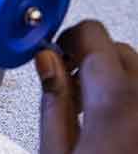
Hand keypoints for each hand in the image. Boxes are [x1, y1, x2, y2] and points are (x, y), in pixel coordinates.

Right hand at [35, 20, 137, 153]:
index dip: (66, 37)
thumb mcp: (56, 151)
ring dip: (109, 75)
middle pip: (117, 48)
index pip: (93, 34)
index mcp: (115, 103)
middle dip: (87, 57)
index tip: (52, 51)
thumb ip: (53, 100)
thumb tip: (46, 59)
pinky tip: (106, 115)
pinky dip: (125, 92)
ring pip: (135, 67)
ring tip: (85, 104)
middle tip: (64, 81)